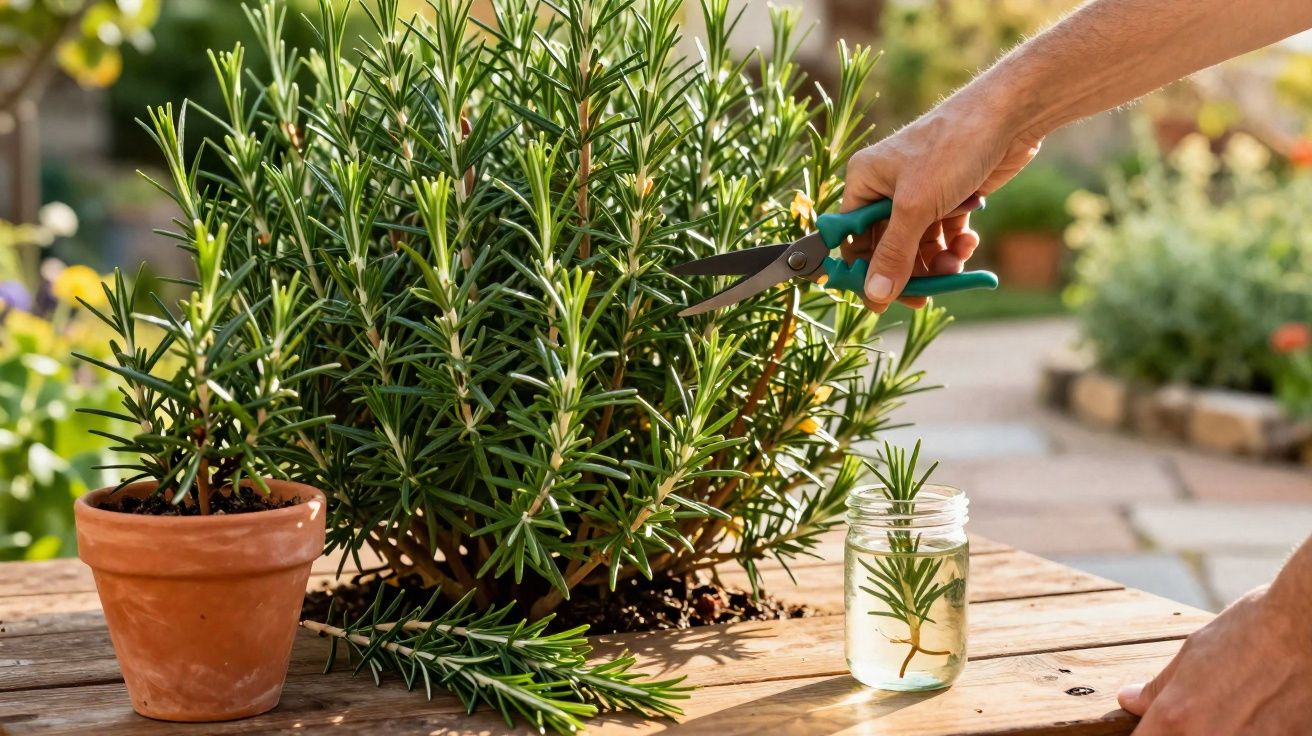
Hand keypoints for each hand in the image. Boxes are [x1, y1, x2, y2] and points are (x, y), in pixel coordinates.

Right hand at [841, 93, 1041, 310]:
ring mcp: (920, 194)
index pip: (852, 238)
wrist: (1007, 116)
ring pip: (919, 246)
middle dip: (908, 271)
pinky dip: (955, 246)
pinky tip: (968, 241)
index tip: (880, 300)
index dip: (864, 271)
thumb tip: (875, 295)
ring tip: (955, 267)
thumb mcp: (916, 207)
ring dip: (936, 263)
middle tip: (924, 297)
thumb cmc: (951, 148)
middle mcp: (887, 189)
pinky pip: (944, 235)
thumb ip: (894, 254)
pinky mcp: (949, 198)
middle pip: (888, 248)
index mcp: (864, 182)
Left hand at [1118, 585, 1311, 733]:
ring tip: (1236, 710)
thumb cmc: (1254, 632)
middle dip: (1181, 732)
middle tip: (1203, 709)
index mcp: (1178, 719)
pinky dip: (1252, 733)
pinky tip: (1261, 716)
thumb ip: (1160, 688)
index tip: (1155, 725)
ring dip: (1217, 734)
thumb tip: (1130, 700)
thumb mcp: (1194, 653)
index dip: (1148, 733)